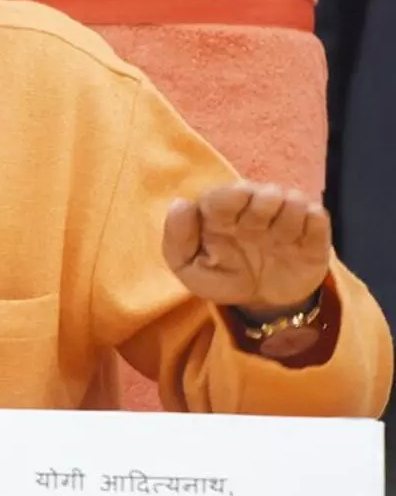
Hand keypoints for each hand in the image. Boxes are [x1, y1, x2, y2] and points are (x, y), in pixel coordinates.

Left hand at [162, 181, 329, 314]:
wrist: (263, 302)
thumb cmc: (222, 277)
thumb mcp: (189, 269)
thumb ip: (177, 240)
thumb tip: (181, 203)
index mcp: (220, 213)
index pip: (226, 193)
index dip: (233, 196)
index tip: (235, 214)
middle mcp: (254, 209)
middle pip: (265, 192)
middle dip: (263, 210)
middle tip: (259, 232)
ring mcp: (285, 219)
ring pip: (294, 201)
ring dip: (287, 223)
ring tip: (278, 242)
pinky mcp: (313, 234)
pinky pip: (318, 217)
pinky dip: (311, 229)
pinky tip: (299, 244)